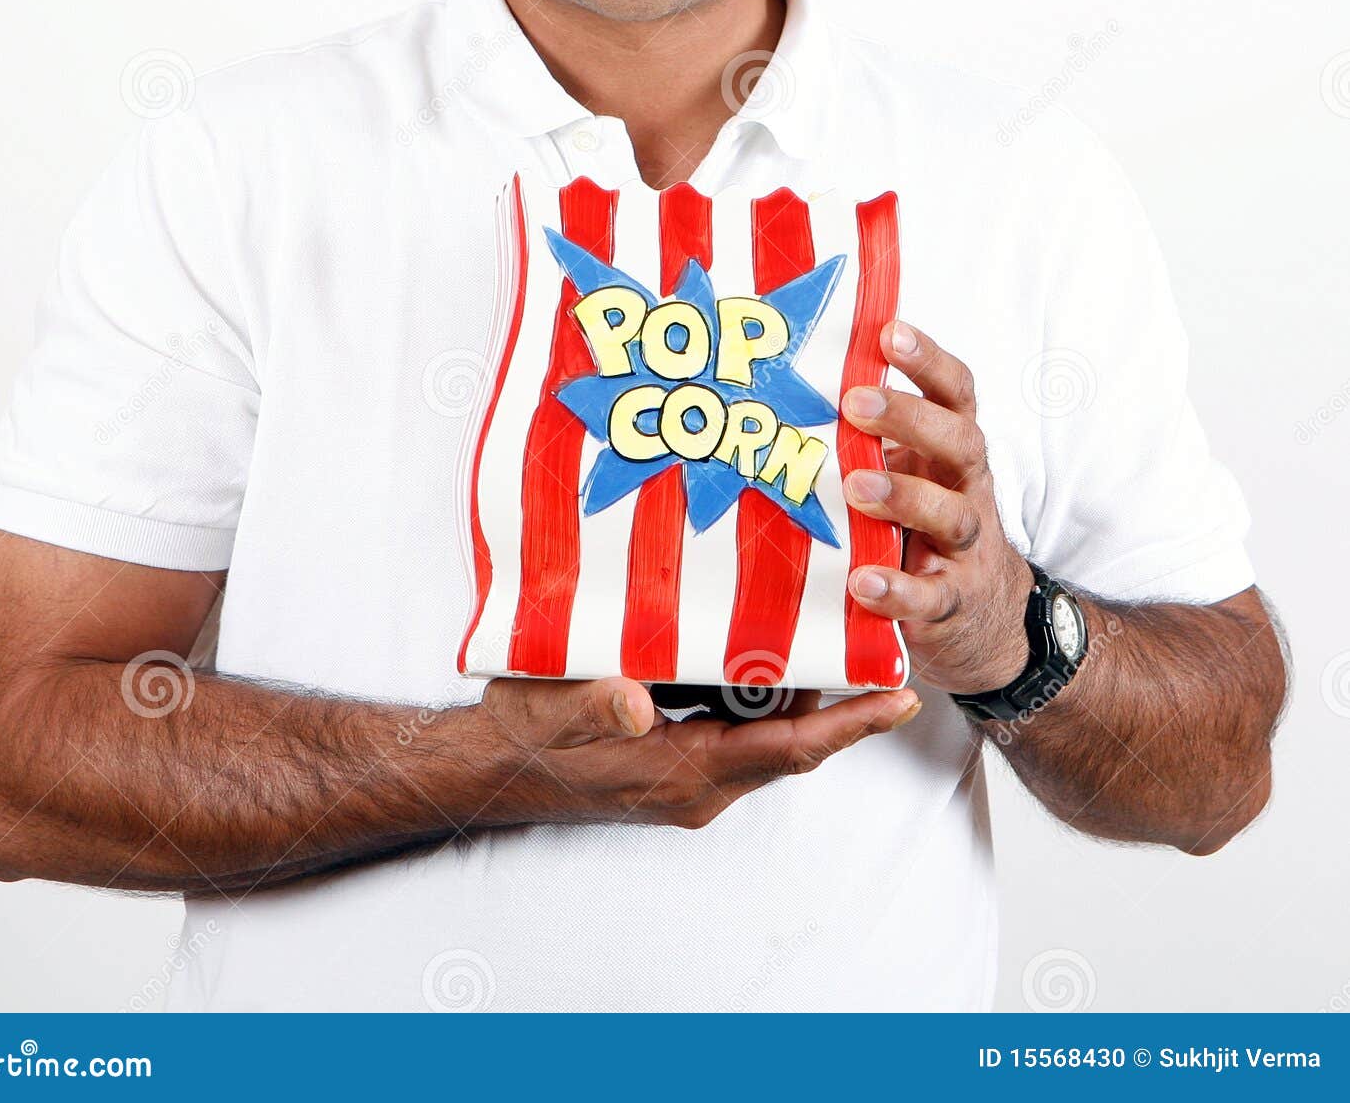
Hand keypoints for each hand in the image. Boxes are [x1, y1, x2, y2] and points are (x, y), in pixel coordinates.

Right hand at [474, 673, 921, 830]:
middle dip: (837, 691)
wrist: (493, 767)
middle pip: (791, 735)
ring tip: (823, 616)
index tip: (903, 698)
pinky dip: (755, 683)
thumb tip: (636, 704)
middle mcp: (702, 779)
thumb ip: (595, 706)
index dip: (850, 725)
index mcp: (687, 772)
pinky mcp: (677, 754)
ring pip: (765, 725)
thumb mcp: (551, 711)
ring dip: (793, 682)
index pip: (790, 749)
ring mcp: (691, 770)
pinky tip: (751, 632)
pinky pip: (736, 721)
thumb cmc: (525, 736)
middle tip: (872, 630)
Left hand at [840, 320, 1034, 695]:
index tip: (890, 332)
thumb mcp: (906, 476)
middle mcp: (966, 490)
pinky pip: (930, 597)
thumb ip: (866, 441)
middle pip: (958, 442)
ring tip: (857, 488)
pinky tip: (863, 581)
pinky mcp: (951, 605)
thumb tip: (791, 385)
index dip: (928, 360)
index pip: (953, 394)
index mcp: (950, 452)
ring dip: (904, 497)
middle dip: (909, 417)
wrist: (983, 620)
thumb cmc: (921, 529)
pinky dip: (897, 590)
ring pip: (950, 515)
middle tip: (856, 402)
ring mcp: (964, 549)